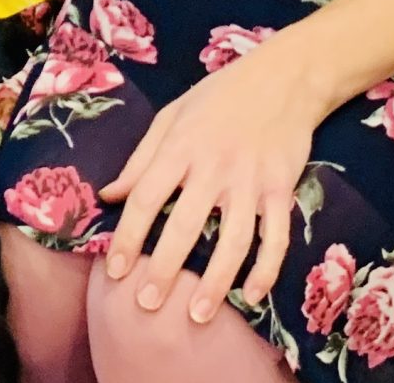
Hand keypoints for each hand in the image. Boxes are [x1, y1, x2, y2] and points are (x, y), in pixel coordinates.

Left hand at [102, 39, 326, 317]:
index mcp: (180, 146)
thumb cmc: (219, 95)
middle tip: (146, 304)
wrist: (284, 77)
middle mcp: (214, 166)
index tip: (113, 271)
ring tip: (196, 317)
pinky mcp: (282, 188)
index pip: (146, 198)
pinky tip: (252, 296)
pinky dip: (266, 269)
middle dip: (164, 269)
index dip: (127, 237)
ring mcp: (251, 180)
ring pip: (233, 240)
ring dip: (215, 282)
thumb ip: (141, 158)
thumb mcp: (172, 115)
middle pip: (185, 226)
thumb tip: (109, 196)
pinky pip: (276, 237)